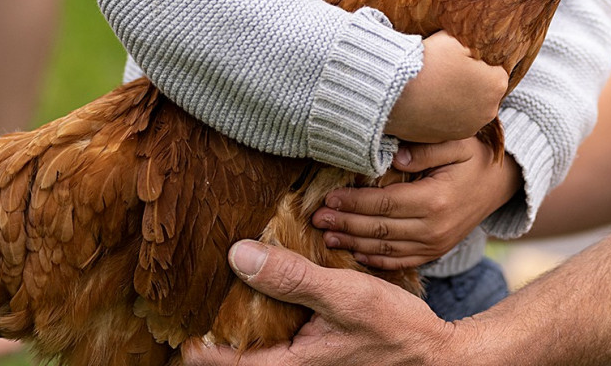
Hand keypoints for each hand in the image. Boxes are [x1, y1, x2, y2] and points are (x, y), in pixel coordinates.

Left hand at [180, 241, 460, 365]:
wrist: (431, 352)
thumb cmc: (391, 328)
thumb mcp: (342, 294)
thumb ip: (292, 277)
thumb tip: (239, 254)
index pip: (225, 363)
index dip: (197, 344)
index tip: (178, 313)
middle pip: (238, 353)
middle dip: (216, 326)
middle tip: (198, 289)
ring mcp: (305, 360)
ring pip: (259, 342)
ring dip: (243, 317)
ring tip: (228, 281)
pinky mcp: (318, 349)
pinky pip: (281, 334)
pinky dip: (270, 311)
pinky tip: (273, 283)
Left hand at [313, 139, 522, 268]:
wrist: (500, 185)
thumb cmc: (474, 157)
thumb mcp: (456, 142)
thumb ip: (425, 148)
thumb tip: (393, 156)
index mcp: (435, 200)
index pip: (383, 204)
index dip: (353, 202)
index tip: (328, 198)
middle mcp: (433, 228)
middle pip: (379, 229)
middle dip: (345, 223)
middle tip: (316, 219)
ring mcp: (435, 245)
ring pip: (384, 249)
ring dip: (352, 243)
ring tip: (327, 236)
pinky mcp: (435, 252)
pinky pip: (399, 261)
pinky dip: (374, 261)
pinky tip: (353, 253)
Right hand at [386, 32, 507, 141]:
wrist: (395, 93)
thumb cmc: (428, 61)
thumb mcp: (455, 39)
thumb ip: (473, 42)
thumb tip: (477, 43)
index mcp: (496, 84)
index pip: (495, 68)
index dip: (477, 60)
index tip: (460, 56)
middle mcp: (489, 110)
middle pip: (483, 89)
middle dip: (471, 80)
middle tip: (447, 69)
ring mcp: (469, 127)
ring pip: (468, 106)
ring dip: (458, 97)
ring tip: (436, 84)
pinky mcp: (449, 138)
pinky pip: (452, 121)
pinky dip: (444, 112)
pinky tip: (430, 99)